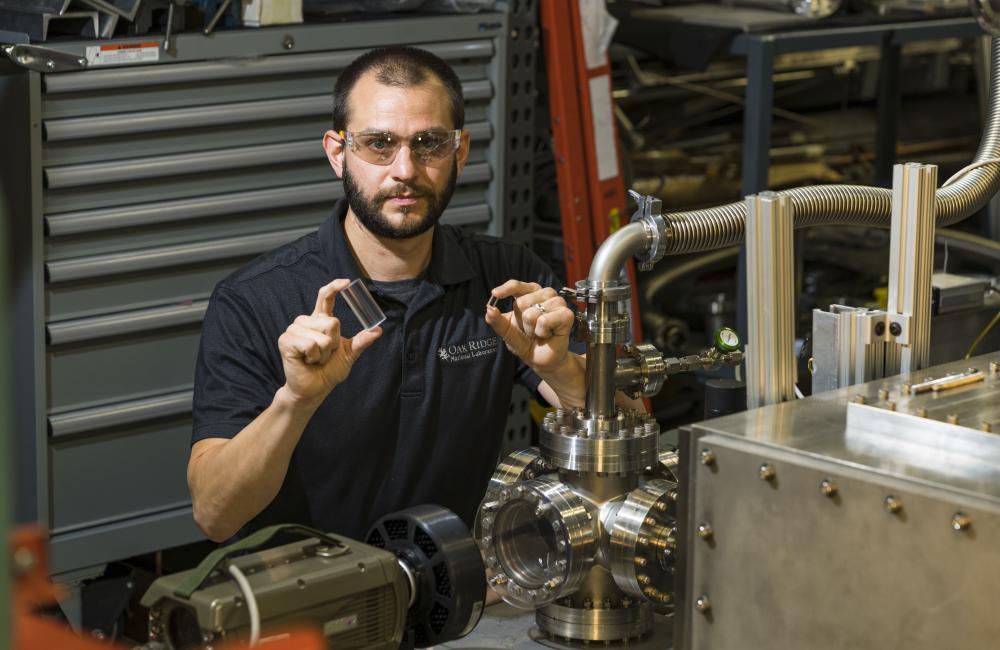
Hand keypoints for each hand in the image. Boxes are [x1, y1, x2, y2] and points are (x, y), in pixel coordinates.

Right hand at [277, 279, 380, 406]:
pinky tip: (307, 361)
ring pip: (322, 335)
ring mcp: (293, 330)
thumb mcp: (349, 354)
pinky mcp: (286, 341)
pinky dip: (314, 356)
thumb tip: (377, 330)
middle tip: (324, 355)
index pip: (325, 297)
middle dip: (334, 343)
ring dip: (324, 352)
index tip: (346, 282)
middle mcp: (305, 321)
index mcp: (319, 320)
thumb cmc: (328, 371)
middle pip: (331, 322)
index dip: (334, 287)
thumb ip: (361, 341)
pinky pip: (310, 344)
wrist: (314, 389)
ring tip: (315, 359)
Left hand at [484, 280, 573, 373]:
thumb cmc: (527, 343)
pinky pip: (544, 320)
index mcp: (530, 294)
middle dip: (522, 323)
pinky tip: (548, 334)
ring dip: (532, 329)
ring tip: (539, 333)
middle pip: (522, 302)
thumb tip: (488, 309)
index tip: (495, 294)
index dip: (506, 289)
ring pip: (533, 312)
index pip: (517, 285)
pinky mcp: (566, 314)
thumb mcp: (508, 333)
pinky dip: (542, 332)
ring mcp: (557, 303)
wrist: (543, 360)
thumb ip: (498, 322)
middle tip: (531, 330)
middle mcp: (544, 294)